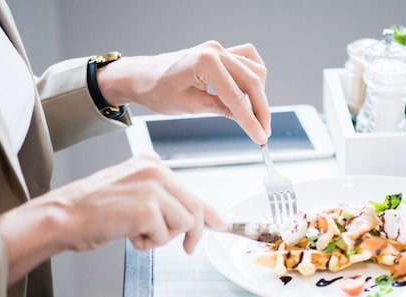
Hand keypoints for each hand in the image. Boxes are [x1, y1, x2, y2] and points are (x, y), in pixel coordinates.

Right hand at [0, 153, 225, 283]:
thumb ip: (159, 197)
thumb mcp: (130, 191)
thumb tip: (193, 217)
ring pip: (183, 223)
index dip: (209, 212)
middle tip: (189, 248)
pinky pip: (164, 236)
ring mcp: (153, 188)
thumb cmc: (92, 209)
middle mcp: (155, 170)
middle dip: (193, 232)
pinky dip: (148, 243)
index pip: (190, 190)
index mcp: (151, 163)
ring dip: (163, 237)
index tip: (221, 224)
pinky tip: (128, 235)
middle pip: (194, 207)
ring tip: (137, 233)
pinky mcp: (147, 208)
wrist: (64, 216)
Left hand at [97, 41, 270, 144]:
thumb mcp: (191, 106)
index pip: (237, 97)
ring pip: (255, 71)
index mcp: (206, 62)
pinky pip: (248, 62)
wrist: (141, 77)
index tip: (261, 138)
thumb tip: (248, 122)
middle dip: (260, 110)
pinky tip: (249, 96)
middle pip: (253, 82)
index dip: (251, 120)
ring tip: (254, 118)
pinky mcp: (220, 52)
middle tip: (263, 133)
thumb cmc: (157, 90)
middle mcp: (216, 50)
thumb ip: (223, 110)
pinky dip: (252, 79)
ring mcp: (219, 49)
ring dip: (258, 96)